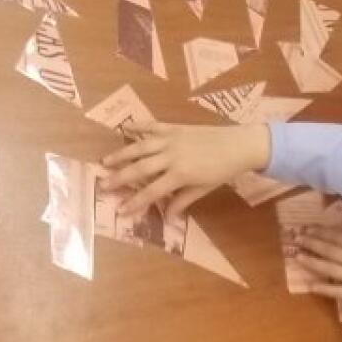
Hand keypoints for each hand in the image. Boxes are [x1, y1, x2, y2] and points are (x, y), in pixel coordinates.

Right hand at [102, 122, 269, 217]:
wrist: (239, 144)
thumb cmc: (222, 170)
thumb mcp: (203, 188)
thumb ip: (183, 200)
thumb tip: (167, 216)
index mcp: (180, 174)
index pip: (152, 191)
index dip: (135, 202)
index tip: (120, 210)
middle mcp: (172, 156)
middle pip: (140, 168)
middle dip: (120, 178)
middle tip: (103, 185)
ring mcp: (172, 139)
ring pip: (141, 146)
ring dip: (122, 154)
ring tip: (106, 161)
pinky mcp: (175, 127)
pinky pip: (153, 126)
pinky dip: (139, 126)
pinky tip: (125, 128)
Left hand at [294, 222, 341, 314]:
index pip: (337, 237)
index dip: (320, 232)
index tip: (306, 227)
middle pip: (330, 250)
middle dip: (311, 244)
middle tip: (295, 239)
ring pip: (330, 268)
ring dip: (312, 262)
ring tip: (298, 256)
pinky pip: (337, 291)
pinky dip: (324, 288)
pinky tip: (310, 285)